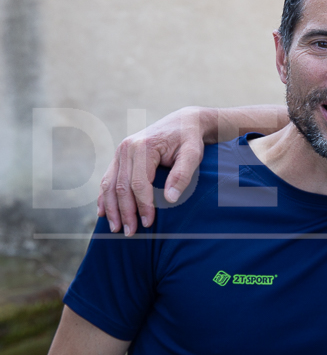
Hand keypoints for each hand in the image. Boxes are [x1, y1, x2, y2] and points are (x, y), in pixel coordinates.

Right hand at [97, 107, 207, 235]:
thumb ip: (182, 175)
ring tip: (115, 229)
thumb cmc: (190, 139)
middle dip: (125, 212)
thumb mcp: (193, 154)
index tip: (148, 223)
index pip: (139, 183)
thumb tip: (170, 199)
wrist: (184, 122)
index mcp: (143, 147)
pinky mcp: (119, 157)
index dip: (142, 205)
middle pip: (121, 186)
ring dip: (111, 208)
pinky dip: (104, 197)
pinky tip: (104, 213)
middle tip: (130, 233)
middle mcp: (126, 148)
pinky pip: (107, 179)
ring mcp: (120, 152)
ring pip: (109, 184)